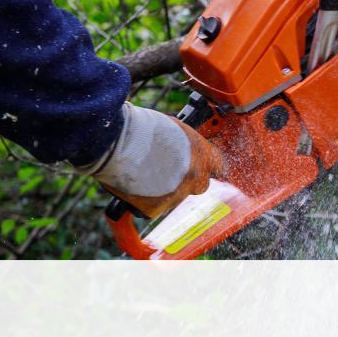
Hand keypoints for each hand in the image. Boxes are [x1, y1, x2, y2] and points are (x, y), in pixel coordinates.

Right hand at [77, 105, 225, 218]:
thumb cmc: (142, 127)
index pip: (219, 165)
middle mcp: (195, 177)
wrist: (119, 142)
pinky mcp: (155, 209)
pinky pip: (152, 208)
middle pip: (199, 185)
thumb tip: (182, 148)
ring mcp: (176, 195)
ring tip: (143, 173)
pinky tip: (133, 187)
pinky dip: (144, 200)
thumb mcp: (174, 128)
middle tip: (169, 170)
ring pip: (175, 197)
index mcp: (203, 154)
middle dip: (187, 179)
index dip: (208, 165)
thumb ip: (184, 144)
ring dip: (164, 189)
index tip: (202, 166)